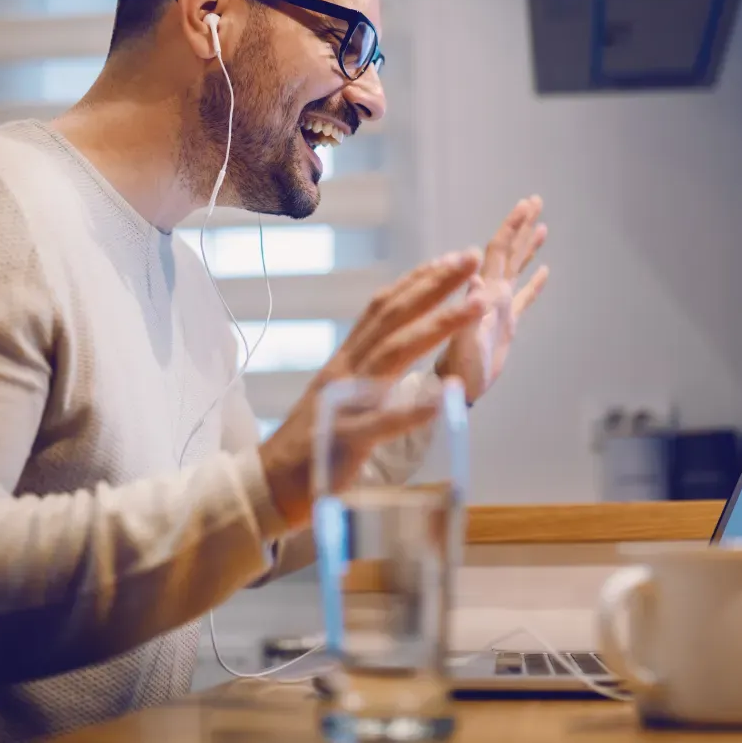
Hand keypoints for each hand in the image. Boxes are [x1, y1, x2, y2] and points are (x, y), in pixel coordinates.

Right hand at [259, 250, 486, 528]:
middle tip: (471, 257)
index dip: (418, 280)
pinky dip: (416, 407)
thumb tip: (396, 353)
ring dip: (439, 325)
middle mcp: (346, 372)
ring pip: (395, 354)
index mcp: (347, 362)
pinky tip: (448, 395)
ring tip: (476, 305)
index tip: (450, 258)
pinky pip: (385, 422)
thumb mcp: (338, 396)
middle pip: (394, 317)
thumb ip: (365, 374)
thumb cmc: (309, 445)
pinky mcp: (346, 441)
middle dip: (435, 284)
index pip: (383, 309)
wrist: (265, 485)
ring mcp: (345, 404)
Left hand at [434, 196, 549, 405]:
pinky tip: (543, 272)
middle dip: (519, 227)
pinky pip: (522, 299)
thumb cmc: (456, 373)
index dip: (511, 229)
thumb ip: (470, 315)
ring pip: (514, 271)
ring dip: (527, 248)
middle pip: (505, 253)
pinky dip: (533, 284)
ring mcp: (497, 309)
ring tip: (542, 226)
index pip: (497, 253)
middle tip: (535, 200)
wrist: (450, 393)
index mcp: (483, 295)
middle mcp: (489, 296)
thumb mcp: (464, 345)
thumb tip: (477, 281)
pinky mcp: (503, 327)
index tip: (525, 206)